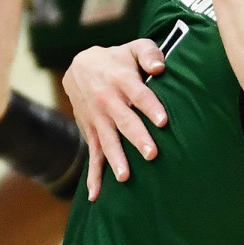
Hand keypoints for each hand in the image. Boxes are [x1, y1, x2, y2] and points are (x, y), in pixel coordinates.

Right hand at [62, 38, 166, 199]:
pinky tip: (96, 196)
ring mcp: (97, 119)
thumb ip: (150, 53)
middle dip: (137, 138)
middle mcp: (107, 101)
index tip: (163, 121)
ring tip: (125, 177)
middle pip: (125, 121)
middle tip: (151, 154)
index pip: (139, 95)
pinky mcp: (90, 131)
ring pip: (107, 141)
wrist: (80, 66)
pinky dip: (93, 176)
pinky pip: (92, 155)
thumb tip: (160, 67)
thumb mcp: (134, 48)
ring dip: (116, 159)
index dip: (151, 107)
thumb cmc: (118, 59)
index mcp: (121, 80)